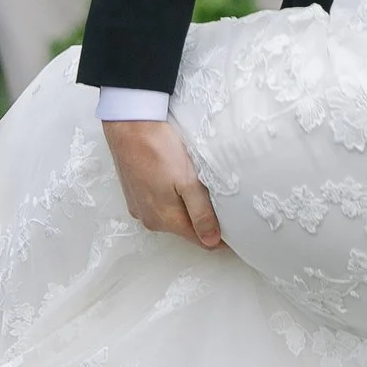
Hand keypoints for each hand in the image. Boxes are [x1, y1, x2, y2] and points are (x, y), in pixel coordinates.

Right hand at [103, 116, 224, 247]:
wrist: (129, 124)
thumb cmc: (160, 149)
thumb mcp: (188, 181)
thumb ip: (201, 213)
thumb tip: (212, 242)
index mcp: (165, 219)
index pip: (200, 240)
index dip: (220, 237)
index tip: (236, 229)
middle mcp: (150, 219)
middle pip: (186, 229)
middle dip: (204, 222)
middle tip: (224, 205)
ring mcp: (139, 207)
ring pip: (172, 216)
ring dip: (187, 209)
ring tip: (202, 190)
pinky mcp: (134, 194)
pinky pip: (159, 205)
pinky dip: (172, 199)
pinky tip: (178, 182)